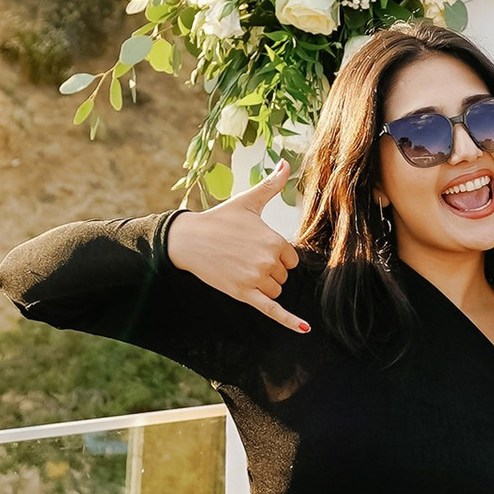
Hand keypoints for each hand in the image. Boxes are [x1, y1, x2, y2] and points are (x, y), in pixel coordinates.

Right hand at [166, 168, 306, 333]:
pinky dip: (289, 321)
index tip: (256, 247)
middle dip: (268, 269)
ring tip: (240, 268)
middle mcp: (268, 260)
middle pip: (283, 275)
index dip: (276, 255)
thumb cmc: (219, 219)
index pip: (291, 258)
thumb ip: (271, 185)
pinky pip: (272, 310)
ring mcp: (255, 278)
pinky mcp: (244, 294)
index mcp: (274, 239)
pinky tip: (304, 330)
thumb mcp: (247, 201)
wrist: (188, 239)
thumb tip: (287, 163)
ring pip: (276, 290)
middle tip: (243, 256)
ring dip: (264, 284)